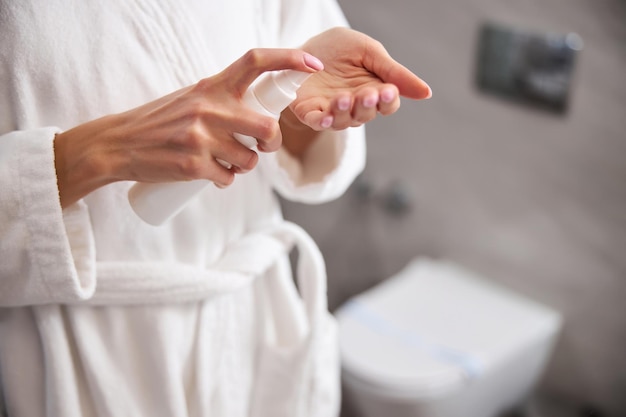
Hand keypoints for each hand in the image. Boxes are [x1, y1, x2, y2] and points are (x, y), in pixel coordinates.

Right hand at [54, 49, 323, 206]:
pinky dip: (224, 181)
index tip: (313, 64)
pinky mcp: (194, 165)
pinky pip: (228, 179)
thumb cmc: (159, 121)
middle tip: (262, 148)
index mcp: (211, 86)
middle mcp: (209, 108)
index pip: (256, 61)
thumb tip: (261, 114)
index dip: (289, 59)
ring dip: (243, 167)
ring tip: (223, 161)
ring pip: (250, 161)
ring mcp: (201, 137)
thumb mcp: (191, 98)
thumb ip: (222, 100)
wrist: (118, 144)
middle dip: (271, 144)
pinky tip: (208, 174)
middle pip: (267, 128)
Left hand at [289, 27, 430, 130]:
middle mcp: (355, 106)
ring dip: (346, 111)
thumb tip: (427, 93)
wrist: (303, 46)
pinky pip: (319, 123)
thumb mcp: (369, 52)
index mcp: (373, 91)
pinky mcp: (311, 112)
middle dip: (366, 105)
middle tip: (366, 94)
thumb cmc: (339, 48)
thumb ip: (395, 73)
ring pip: (344, 121)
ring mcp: (332, 111)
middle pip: (367, 114)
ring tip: (344, 98)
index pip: (388, 104)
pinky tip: (328, 116)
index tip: (388, 90)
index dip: (388, 100)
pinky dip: (324, 122)